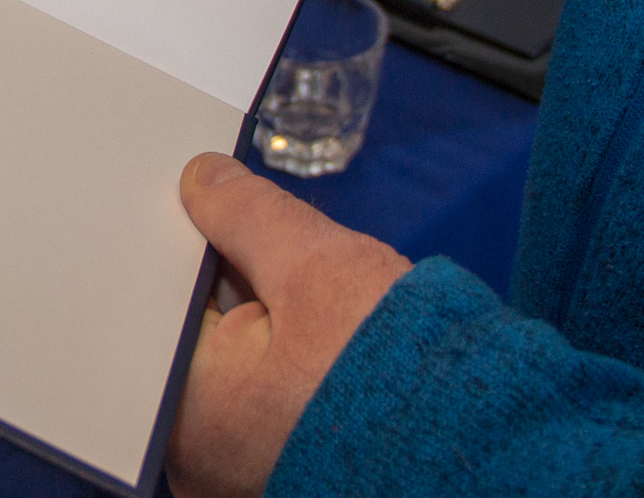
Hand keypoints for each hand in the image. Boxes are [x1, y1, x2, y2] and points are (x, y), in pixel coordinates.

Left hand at [164, 153, 410, 497]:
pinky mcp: (288, 461)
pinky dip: (281, 349)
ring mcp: (245, 463)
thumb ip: (247, 214)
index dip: (175, 249)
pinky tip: (317, 324)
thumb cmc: (404, 372)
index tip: (190, 211)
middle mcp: (203, 455)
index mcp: (188, 416)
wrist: (492, 446)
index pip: (152, 310)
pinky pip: (263, 389)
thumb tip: (204, 180)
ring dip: (253, 313)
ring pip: (229, 360)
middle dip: (216, 282)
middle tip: (250, 241)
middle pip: (187, 336)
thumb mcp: (318, 264)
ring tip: (295, 288)